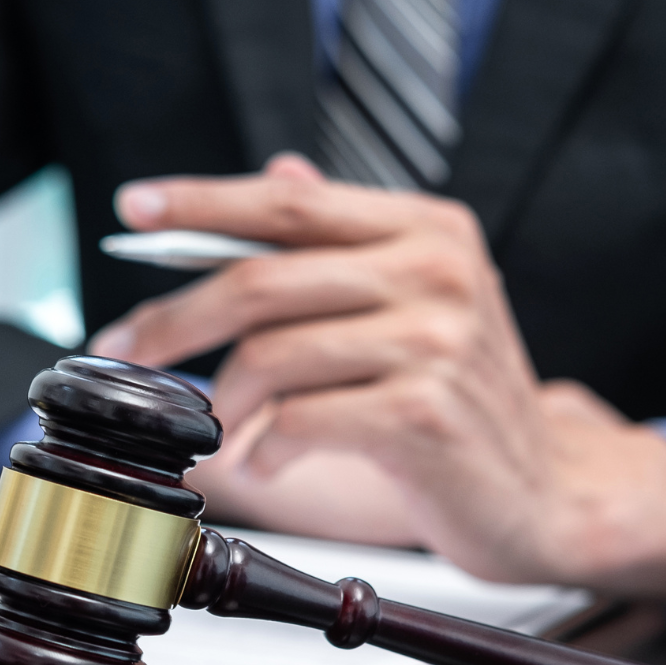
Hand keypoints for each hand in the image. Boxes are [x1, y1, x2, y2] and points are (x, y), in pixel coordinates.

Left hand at [89, 155, 665, 605]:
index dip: (202, 203)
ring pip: (272, 353)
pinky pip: (302, 420)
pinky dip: (265, 447)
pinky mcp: (425, 411)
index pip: (290, 203)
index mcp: (428, 228)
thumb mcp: (415, 303)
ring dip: (219, 401)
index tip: (133, 207)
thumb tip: (276, 172)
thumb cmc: (464, 398)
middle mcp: (436, 271)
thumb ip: (343, 242)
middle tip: (121, 346)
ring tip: (211, 428)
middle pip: (261, 279)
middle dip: (174, 317)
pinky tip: (263, 460)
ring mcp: (436, 339)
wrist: (544, 492)